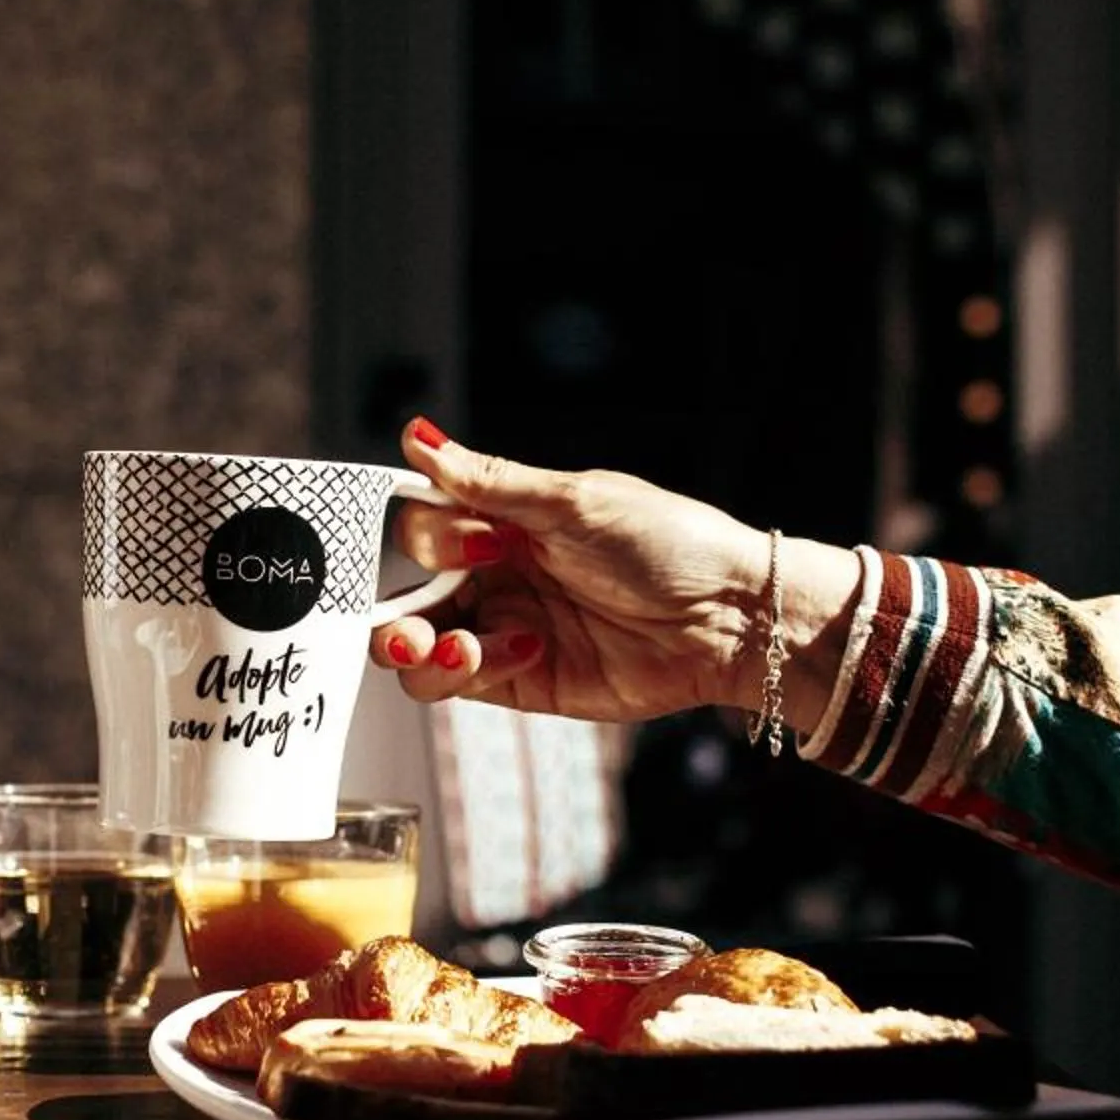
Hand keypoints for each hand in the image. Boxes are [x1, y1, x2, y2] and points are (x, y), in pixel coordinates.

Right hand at [370, 420, 858, 729]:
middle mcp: (496, 574)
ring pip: (420, 647)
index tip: (436, 541)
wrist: (729, 618)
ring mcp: (506, 628)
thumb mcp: (572, 501)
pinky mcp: (522, 681)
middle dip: (390, 611)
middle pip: (407, 593)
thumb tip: (417, 437)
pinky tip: (523, 647)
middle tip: (410, 621)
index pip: (425, 524)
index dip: (420, 534)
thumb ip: (487, 482)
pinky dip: (472, 668)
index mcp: (505, 520)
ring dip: (419, 649)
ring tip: (456, 644)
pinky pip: (463, 681)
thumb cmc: (670, 544)